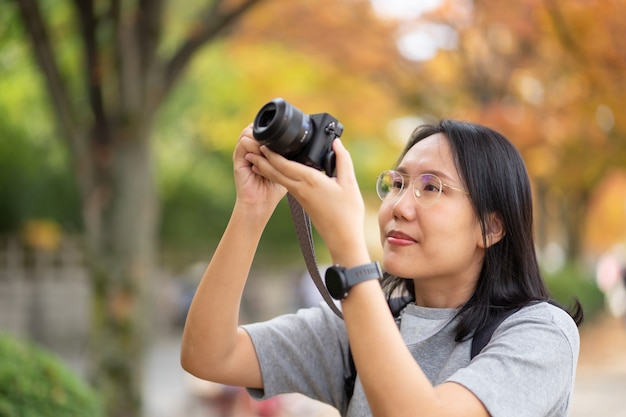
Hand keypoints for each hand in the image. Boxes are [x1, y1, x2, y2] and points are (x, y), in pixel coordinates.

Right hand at [233, 124, 286, 213]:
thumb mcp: (285, 169)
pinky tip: (260, 156)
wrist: (261, 203)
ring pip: (247, 132)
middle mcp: (249, 149)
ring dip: (259, 140)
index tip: (281, 136)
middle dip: (264, 134)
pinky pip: (243, 143)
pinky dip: (253, 146)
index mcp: (258, 149)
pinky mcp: (238, 159)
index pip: (261, 129)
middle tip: (274, 147)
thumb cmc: (273, 189)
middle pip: (253, 127)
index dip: (269, 129)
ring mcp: (243, 153)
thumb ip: (288, 156)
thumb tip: (302, 145)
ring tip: (267, 153)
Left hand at [246, 138, 367, 262]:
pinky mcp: (302, 202)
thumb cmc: (348, 212)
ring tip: (257, 159)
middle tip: (251, 149)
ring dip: (267, 168)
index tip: (263, 144)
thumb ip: (342, 160)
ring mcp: (300, 196)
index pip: (284, 165)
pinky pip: (285, 185)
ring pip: (278, 179)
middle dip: (262, 160)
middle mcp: (300, 188)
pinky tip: (278, 172)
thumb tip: (336, 143)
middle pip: (275, 172)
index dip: (271, 154)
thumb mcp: (349, 183)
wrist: (342, 237)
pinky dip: (277, 176)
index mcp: (310, 181)